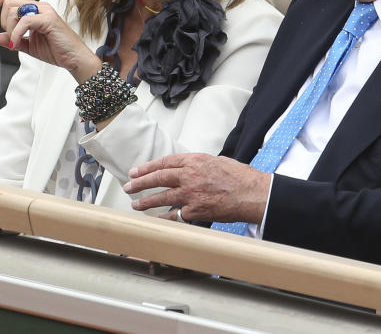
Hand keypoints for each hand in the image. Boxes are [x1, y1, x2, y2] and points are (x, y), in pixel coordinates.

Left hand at [0, 0, 100, 81]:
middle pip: (10, 1)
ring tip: (17, 42)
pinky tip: (17, 44)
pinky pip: (24, 21)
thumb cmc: (56, 50)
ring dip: (10, 28)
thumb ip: (13, 40)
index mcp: (36, 10)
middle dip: (4, 20)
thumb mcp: (29, 46)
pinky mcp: (49, 20)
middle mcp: (41, 7)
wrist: (74, 59)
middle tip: (12, 37)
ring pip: (14, 10)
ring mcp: (45, 12)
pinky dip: (16, 34)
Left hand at [124, 153, 270, 223]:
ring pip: (162, 198)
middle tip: (128, 187)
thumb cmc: (239, 177)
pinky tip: (155, 219)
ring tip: (136, 204)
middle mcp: (190, 176)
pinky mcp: (196, 211)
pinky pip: (175, 215)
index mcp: (195, 160)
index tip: (136, 171)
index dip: (147, 167)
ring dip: (146, 202)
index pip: (165, 162)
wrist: (252, 193)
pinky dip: (164, 218)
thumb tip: (185, 169)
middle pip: (158, 178)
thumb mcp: (216, 161)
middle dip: (140, 183)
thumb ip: (198, 165)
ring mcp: (191, 194)